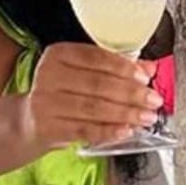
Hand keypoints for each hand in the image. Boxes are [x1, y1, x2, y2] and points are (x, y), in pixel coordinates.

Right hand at [21, 44, 162, 150]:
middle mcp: (49, 75)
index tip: (145, 77)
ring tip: (147, 117)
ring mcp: (45, 102)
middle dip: (131, 93)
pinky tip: (127, 130)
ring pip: (94, 107)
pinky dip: (109, 130)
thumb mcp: (87, 74)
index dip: (124, 67)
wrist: (32, 121)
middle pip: (98, 84)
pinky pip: (85, 129)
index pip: (96, 57)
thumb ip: (118, 68)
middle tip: (153, 100)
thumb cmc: (65, 92)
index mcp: (59, 54)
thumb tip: (149, 67)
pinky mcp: (48, 127)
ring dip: (126, 113)